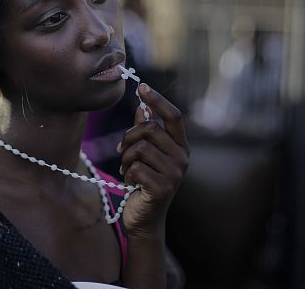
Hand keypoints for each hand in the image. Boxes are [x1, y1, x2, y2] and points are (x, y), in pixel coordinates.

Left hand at [117, 83, 188, 236]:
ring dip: (126, 159)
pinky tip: (131, 183)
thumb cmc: (144, 182)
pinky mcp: (163, 188)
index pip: (173, 116)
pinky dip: (127, 174)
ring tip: (127, 170)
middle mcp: (182, 158)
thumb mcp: (146, 154)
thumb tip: (140, 104)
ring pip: (140, 148)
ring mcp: (175, 174)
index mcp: (180, 146)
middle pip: (150, 129)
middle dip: (129, 138)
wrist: (145, 218)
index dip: (158, 99)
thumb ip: (145, 131)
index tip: (142, 86)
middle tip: (121, 151)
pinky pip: (135, 168)